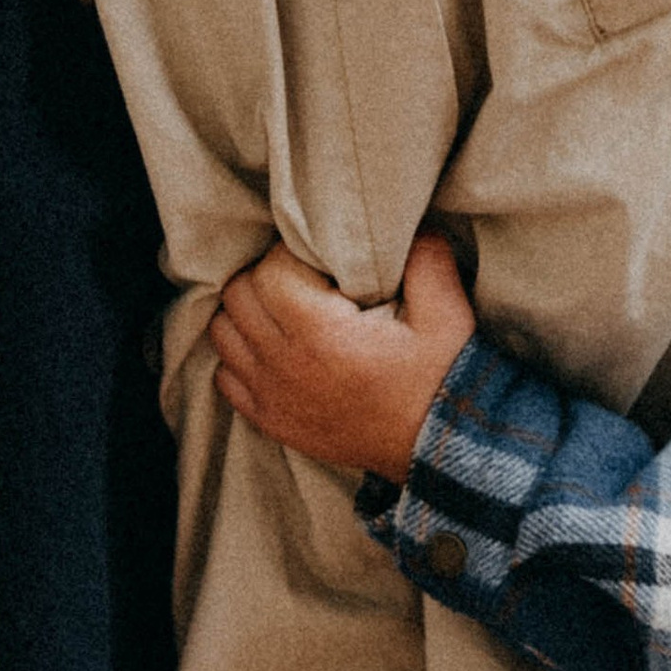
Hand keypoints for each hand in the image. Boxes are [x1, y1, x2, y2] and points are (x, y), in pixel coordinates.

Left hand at [210, 229, 475, 482]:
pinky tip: (277, 350)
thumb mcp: (447, 312)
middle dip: (267, 278)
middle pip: (238, 295)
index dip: (295, 255)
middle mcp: (285, 366)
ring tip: (287, 312)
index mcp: (321, 334)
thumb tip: (402, 224)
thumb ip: (425, 257)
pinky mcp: (272, 421)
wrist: (440, 447)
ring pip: (223, 332)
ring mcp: (273, 397)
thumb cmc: (443, 377)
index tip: (325, 264)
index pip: (271, 270)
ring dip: (248, 314)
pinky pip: (226, 377)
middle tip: (306, 282)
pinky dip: (241, 357)